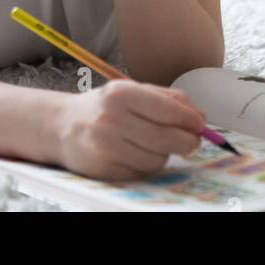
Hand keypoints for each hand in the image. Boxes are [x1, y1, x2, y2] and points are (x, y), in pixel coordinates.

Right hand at [53, 79, 207, 179]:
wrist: (63, 126)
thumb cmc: (104, 107)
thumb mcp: (131, 91)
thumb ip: (166, 99)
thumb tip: (199, 117)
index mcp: (121, 93)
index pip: (167, 109)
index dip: (189, 119)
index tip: (201, 125)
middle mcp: (112, 119)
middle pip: (165, 138)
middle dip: (186, 142)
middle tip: (193, 143)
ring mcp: (106, 146)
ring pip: (156, 158)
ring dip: (164, 154)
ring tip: (152, 144)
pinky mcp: (104, 169)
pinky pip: (142, 172)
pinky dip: (146, 165)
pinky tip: (136, 154)